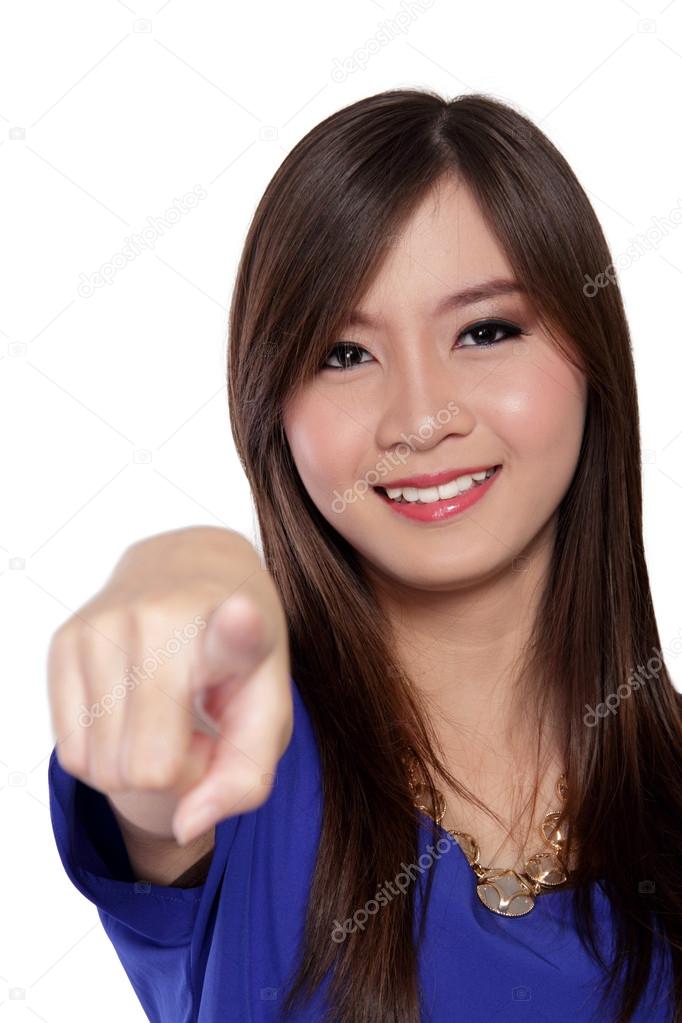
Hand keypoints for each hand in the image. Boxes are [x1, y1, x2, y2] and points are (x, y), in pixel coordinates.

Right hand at [47, 527, 292, 846]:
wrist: (190, 569)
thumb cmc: (237, 654)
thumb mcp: (268, 711)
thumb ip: (246, 778)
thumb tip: (186, 826)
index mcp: (235, 624)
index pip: (234, 634)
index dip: (238, 632)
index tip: (241, 615)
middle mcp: (161, 615)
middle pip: (149, 770)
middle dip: (178, 771)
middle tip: (198, 723)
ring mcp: (103, 625)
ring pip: (103, 770)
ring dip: (141, 764)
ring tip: (168, 713)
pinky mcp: (64, 640)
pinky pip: (71, 755)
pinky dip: (106, 755)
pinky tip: (134, 713)